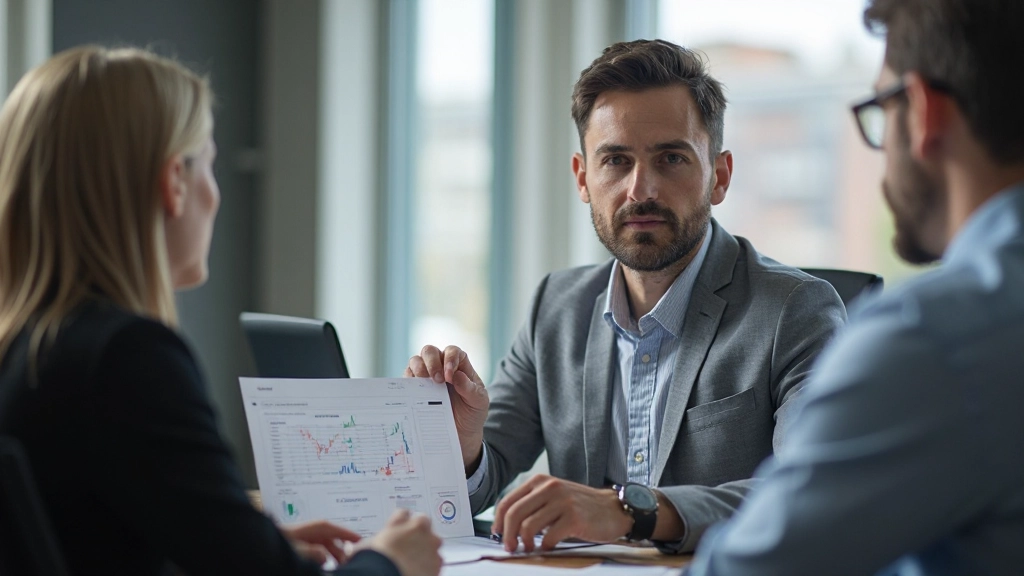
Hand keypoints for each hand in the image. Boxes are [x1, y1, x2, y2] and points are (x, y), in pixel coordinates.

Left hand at [279, 519, 360, 564]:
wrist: (263, 546)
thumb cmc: (279, 543)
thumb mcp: (297, 549)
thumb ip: (313, 552)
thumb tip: (325, 556)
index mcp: (313, 528)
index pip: (334, 529)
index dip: (348, 534)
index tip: (360, 539)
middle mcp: (311, 532)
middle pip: (331, 540)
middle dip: (341, 551)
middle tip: (349, 562)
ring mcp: (305, 539)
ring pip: (324, 548)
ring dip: (331, 557)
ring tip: (339, 566)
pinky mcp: (300, 547)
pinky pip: (316, 552)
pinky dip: (322, 559)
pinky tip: (324, 566)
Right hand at [361, 509, 442, 575]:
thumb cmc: (373, 561)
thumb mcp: (363, 549)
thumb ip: (366, 544)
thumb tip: (352, 549)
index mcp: (400, 521)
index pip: (403, 514)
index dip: (400, 523)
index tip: (398, 529)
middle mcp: (418, 528)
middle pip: (423, 523)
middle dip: (418, 531)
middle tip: (408, 545)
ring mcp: (431, 544)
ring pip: (433, 542)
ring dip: (426, 548)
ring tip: (414, 561)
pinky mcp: (438, 561)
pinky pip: (437, 561)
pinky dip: (430, 565)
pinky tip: (420, 571)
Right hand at [406, 345, 488, 470]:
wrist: (462, 434)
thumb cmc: (472, 413)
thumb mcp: (479, 401)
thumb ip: (471, 389)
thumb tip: (457, 376)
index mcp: (459, 365)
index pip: (452, 352)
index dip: (450, 359)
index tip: (450, 377)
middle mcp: (440, 366)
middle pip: (430, 351)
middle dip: (432, 362)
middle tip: (437, 379)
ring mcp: (426, 377)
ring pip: (415, 361)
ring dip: (418, 368)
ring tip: (424, 382)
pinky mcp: (415, 389)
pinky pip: (406, 380)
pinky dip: (408, 382)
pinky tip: (414, 392)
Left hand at [492, 475, 632, 551]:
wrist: (613, 509)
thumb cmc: (581, 507)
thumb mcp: (554, 497)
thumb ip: (533, 505)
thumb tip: (507, 526)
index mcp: (540, 481)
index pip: (508, 501)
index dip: (498, 521)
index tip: (498, 535)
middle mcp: (549, 488)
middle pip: (514, 514)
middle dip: (507, 535)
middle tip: (510, 547)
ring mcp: (562, 502)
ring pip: (528, 527)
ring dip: (525, 543)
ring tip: (530, 549)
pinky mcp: (574, 518)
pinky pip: (548, 537)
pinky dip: (545, 547)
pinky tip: (549, 547)